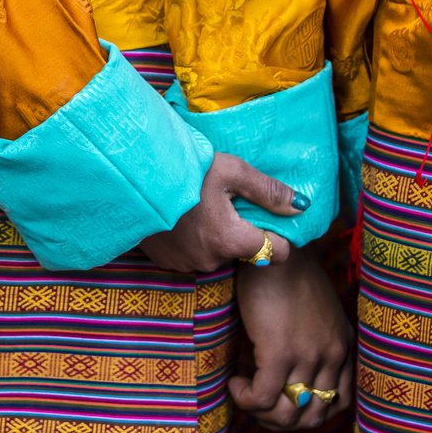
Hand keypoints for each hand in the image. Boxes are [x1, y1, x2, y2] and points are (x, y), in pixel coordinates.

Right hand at [143, 153, 297, 273]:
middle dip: (243, 230)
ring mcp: (186, 264)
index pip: (277, 252)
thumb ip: (268, 191)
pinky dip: (194, 239)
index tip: (271, 215)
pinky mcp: (167, 262)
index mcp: (231, 239)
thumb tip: (301, 207)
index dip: (281, 234)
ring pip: (219, 253)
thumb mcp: (232, 170)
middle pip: (245, 251)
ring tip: (203, 206)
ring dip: (217, 234)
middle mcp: (211, 260)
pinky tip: (184, 217)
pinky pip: (193, 254)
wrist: (130, 177)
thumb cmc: (184, 168)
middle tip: (229, 201)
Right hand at [229, 249, 353, 431]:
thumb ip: (308, 338)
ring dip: (262, 413)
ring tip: (244, 393)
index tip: (283, 399)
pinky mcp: (280, 353)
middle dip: (283, 420)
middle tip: (258, 403)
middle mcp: (331, 355)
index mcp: (342, 345)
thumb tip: (281, 371)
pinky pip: (262, 398)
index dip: (308, 410)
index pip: (339, 402)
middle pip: (313, 415)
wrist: (274, 246)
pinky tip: (234, 383)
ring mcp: (308, 356)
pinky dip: (245, 399)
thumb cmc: (285, 271)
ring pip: (288, 413)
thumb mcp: (311, 309)